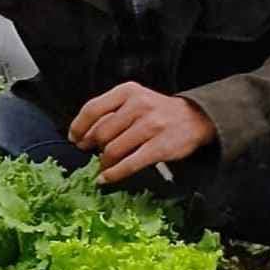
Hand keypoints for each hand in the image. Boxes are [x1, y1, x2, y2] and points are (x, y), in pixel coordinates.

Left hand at [68, 83, 213, 185]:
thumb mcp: (134, 100)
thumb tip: (83, 135)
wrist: (195, 118)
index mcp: (127, 91)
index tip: (74, 138)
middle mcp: (138, 106)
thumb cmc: (158, 111)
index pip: (93, 109)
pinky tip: (106, 178)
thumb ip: (111, 111)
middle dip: (91, 146)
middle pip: (101, 132)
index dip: (79, 126)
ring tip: (101, 166)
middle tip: (89, 153)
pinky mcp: (160, 147)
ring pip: (113, 149)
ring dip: (102, 162)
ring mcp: (150, 126)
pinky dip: (113, 174)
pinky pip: (129, 164)